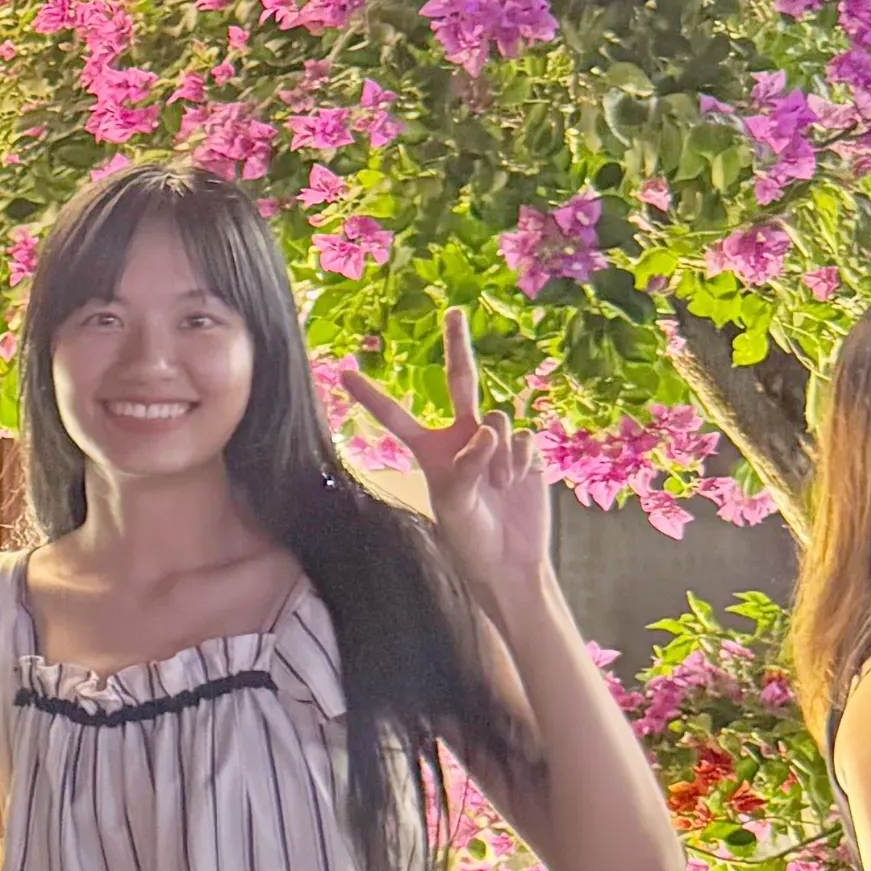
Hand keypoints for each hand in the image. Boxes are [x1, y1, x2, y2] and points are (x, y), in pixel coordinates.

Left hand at [335, 309, 554, 627]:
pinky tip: (517, 484)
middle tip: (454, 311)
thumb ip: (466, 464)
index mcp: (430, 450)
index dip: (372, 396)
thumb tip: (488, 431)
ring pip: (497, 421)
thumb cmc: (469, 537)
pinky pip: (523, 439)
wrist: (511, 559)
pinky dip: (520, 462)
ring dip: (498, 455)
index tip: (344, 373)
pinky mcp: (526, 451)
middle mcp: (463, 436)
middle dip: (457, 345)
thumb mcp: (453, 504)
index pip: (397, 416)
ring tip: (497, 486)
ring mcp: (496, 441)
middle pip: (460, 380)